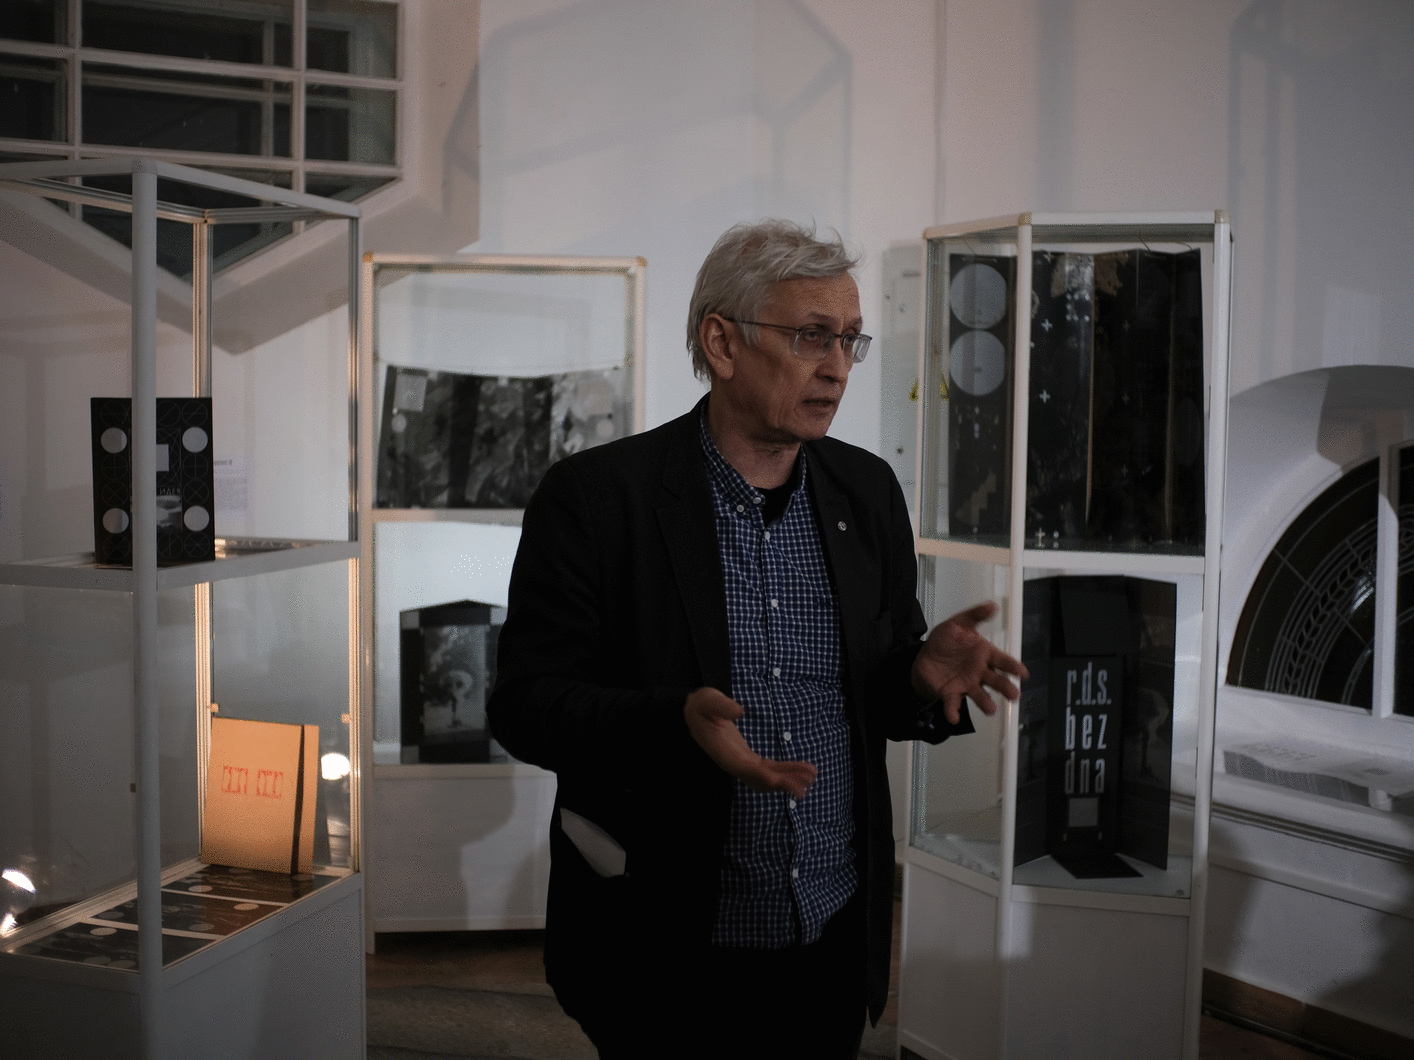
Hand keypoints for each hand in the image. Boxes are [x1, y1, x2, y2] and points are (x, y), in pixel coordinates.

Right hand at [683, 687, 817, 800]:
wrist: (693, 713)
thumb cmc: (700, 706)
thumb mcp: (706, 700)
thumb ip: (721, 706)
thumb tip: (740, 711)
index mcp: (723, 752)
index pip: (746, 769)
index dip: (764, 776)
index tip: (782, 782)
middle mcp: (733, 762)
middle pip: (761, 778)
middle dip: (784, 781)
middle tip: (807, 782)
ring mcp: (741, 762)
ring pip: (767, 775)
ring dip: (789, 777)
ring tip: (811, 776)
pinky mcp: (747, 758)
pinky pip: (768, 768)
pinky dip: (785, 770)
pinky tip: (801, 770)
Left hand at [911, 601, 1027, 724]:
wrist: (924, 657)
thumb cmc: (945, 642)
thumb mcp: (958, 623)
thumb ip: (975, 615)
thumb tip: (991, 606)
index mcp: (983, 654)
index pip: (1002, 660)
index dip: (1013, 666)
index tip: (1022, 672)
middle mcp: (979, 671)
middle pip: (996, 681)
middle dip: (1006, 688)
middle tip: (1014, 694)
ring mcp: (967, 684)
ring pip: (980, 695)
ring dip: (986, 703)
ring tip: (991, 709)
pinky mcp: (952, 693)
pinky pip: (953, 704)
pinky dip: (953, 711)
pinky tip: (954, 717)